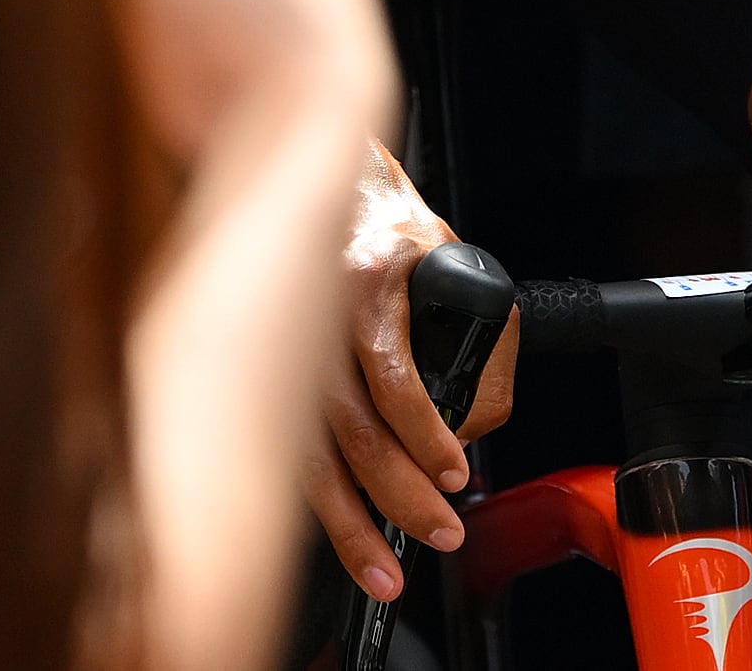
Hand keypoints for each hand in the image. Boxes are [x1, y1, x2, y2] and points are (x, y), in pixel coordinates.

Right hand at [300, 142, 521, 599]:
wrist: (317, 182)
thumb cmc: (384, 215)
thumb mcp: (444, 249)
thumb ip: (473, 322)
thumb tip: (481, 414)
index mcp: (366, 280)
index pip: (390, 373)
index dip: (423, 431)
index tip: (453, 468)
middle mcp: (316, 319)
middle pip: (352, 431)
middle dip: (398, 495)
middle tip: (440, 532)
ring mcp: (283, 350)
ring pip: (312, 455)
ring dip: (351, 521)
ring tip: (385, 570)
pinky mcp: (269, 375)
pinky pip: (292, 451)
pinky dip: (320, 499)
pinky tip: (340, 533)